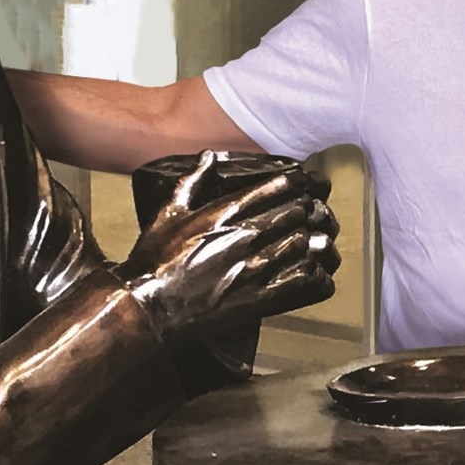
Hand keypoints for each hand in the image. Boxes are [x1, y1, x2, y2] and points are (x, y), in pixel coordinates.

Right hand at [127, 164, 335, 335]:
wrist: (148, 308)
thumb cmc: (154, 262)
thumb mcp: (168, 213)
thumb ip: (191, 181)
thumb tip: (209, 156)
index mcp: (223, 213)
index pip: (275, 188)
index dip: (296, 183)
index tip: (302, 184)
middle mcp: (242, 236)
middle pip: (295, 212)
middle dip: (306, 210)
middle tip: (311, 212)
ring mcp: (252, 268)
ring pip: (303, 243)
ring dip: (312, 239)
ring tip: (314, 238)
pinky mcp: (258, 298)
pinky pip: (303, 280)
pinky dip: (315, 273)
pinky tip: (313, 270)